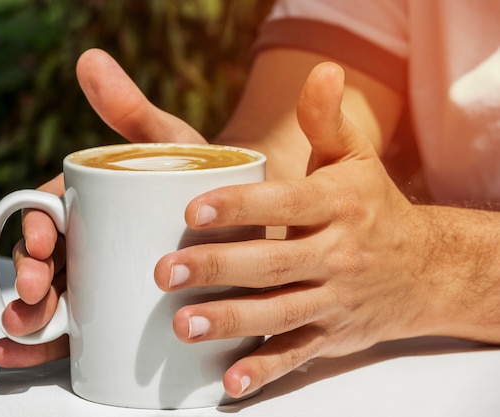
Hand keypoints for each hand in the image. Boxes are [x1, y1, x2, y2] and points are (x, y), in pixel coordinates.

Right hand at [0, 48, 205, 366]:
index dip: (34, 228)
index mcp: (92, 204)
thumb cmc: (198, 178)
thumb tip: (89, 59)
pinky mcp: (114, 312)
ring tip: (22, 328)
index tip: (40, 242)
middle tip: (34, 292)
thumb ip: (132, 111)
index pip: (51, 214)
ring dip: (27, 317)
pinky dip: (44, 344)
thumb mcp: (168, 143)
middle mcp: (90, 242)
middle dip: (29, 280)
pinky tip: (22, 351)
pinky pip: (74, 333)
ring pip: (54, 301)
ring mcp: (101, 279)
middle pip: (46, 263)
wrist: (245, 219)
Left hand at [154, 62, 432, 396]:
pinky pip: (296, 354)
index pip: (286, 203)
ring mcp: (334, 299)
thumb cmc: (373, 205)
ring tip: (183, 324)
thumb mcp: (356, 157)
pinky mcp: (331, 335)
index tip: (193, 210)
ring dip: (231, 321)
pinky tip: (229, 381)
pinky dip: (264, 370)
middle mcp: (337, 254)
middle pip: (273, 263)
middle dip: (219, 269)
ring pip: (279, 312)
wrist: (426, 267)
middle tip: (166, 272)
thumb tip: (321, 71)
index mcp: (337, 205)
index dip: (241, 207)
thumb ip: (329, 120)